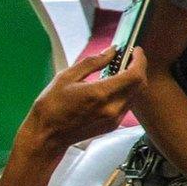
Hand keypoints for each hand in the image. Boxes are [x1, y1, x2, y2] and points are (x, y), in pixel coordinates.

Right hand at [15, 47, 145, 156]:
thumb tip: (111, 51)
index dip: (140, 60)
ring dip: (133, 80)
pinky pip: (128, 104)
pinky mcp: (113, 125)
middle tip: (129, 57)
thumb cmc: (51, 106)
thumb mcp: (67, 77)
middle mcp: (112, 108)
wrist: (46, 135)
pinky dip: (127, 91)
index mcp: (101, 94)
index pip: (135, 75)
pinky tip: (115, 85)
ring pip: (136, 94)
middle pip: (140, 84)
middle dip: (138, 68)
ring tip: (121, 69)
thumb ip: (92, 62)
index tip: (136, 50)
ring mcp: (114, 119)